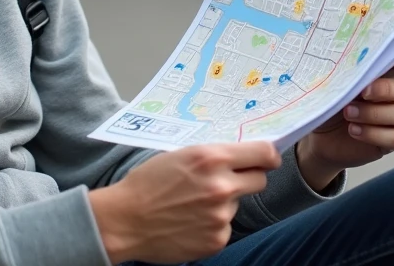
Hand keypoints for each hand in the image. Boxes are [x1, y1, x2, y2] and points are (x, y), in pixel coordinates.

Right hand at [89, 141, 281, 263]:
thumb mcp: (180, 154)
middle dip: (248, 178)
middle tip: (228, 179)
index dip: (268, 155)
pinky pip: (225, 227)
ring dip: (223, 203)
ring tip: (192, 203)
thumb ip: (213, 155)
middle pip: (259, 180)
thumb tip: (240, 155)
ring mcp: (220, 216)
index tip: (268, 157)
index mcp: (212, 158)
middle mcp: (221, 186)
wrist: (125, 221)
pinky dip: (212, 224)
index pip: (263, 153)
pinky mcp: (216, 240)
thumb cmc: (146, 184)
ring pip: (237, 204)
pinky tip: (189, 221)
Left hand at [296, 48, 393, 190]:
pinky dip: (373, 133)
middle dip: (387, 89)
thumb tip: (354, 57)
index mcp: (388, 70)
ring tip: (348, 113)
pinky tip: (353, 130)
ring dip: (374, 113)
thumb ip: (349, 66)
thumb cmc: (328, 96)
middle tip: (362, 92)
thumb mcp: (335, 78)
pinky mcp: (391, 140)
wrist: (318, 130)